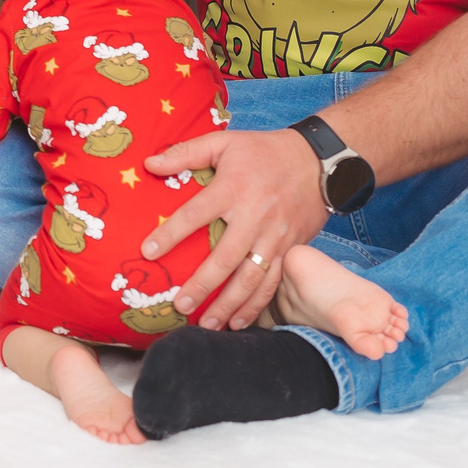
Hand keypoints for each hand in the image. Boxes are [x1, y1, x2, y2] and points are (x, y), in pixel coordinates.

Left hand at [139, 128, 328, 331]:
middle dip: (202, 285)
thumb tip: (149, 163)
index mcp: (232, 189)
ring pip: (251, 278)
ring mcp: (275, 237)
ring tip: (208, 325)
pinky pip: (273, 282)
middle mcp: (254, 217)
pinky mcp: (291, 249)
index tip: (149, 252)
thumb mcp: (224, 142)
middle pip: (225, 258)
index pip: (195, 214)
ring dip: (229, 304)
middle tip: (180, 306)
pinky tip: (240, 321)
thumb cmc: (265, 151)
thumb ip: (186, 153)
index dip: (171, 233)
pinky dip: (257, 305)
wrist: (319, 162)